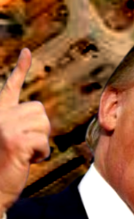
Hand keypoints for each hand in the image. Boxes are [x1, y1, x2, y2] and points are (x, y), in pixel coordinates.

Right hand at [0, 49, 50, 213]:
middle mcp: (0, 116)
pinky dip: (40, 154)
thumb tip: (37, 115)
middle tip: (22, 147)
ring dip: (40, 143)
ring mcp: (5, 127)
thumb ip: (22, 125)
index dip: (21, 69)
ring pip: (44, 125)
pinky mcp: (15, 140)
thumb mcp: (12, 140)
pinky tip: (25, 161)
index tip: (27, 51)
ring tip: (22, 154)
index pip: (10, 87)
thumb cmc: (4, 167)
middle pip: (39, 111)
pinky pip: (44, 142)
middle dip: (39, 130)